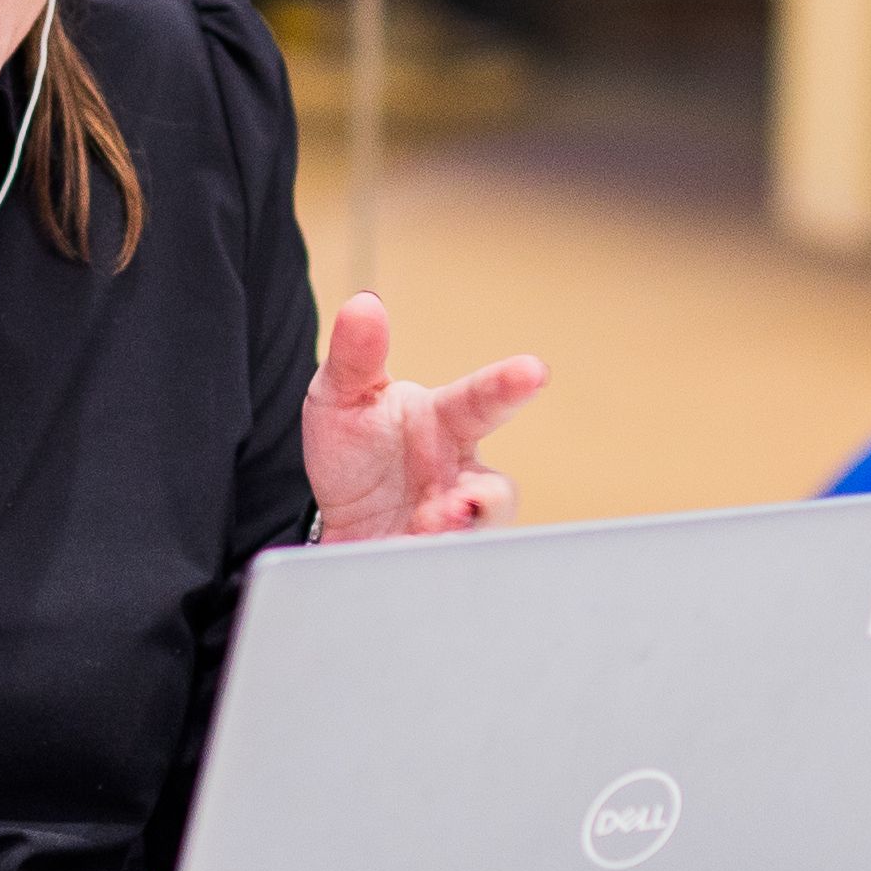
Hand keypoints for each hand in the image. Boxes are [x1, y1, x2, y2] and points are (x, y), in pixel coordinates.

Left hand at [304, 289, 538, 542]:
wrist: (337, 518)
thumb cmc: (354, 448)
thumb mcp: (340, 396)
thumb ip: (356, 356)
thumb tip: (365, 302)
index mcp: (444, 422)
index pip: (481, 400)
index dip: (508, 385)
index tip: (533, 370)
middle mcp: (460, 475)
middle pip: (496, 489)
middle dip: (491, 498)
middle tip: (471, 500)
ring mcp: (452, 523)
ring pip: (479, 537)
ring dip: (457, 537)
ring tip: (428, 530)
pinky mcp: (435, 560)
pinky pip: (448, 568)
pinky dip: (430, 563)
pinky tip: (405, 553)